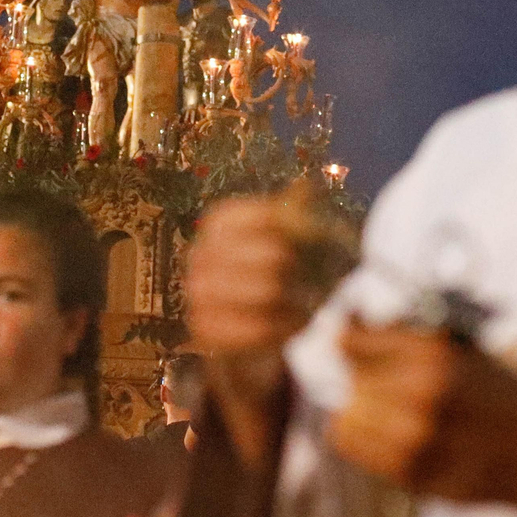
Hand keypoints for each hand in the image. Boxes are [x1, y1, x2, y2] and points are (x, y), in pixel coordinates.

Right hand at [186, 188, 353, 466]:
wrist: (243, 327)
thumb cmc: (267, 272)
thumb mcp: (281, 238)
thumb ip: (292, 213)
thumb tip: (305, 185)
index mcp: (217, 223)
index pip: (266, 216)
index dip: (300, 231)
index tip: (318, 239)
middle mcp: (199, 255)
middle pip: (273, 256)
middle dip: (303, 271)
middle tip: (318, 280)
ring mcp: (197, 294)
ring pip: (267, 294)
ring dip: (298, 301)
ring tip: (309, 303)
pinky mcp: (204, 331)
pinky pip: (258, 330)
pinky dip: (284, 329)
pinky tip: (295, 324)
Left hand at [329, 319, 516, 502]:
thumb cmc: (500, 396)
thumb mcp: (460, 348)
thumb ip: (405, 337)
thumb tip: (351, 320)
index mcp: (433, 357)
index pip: (351, 341)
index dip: (349, 336)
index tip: (351, 338)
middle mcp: (421, 397)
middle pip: (351, 380)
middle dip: (363, 376)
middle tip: (388, 380)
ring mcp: (415, 440)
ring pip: (348, 417)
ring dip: (362, 410)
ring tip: (392, 409)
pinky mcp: (411, 474)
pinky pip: (355, 448)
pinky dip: (363, 437)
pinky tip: (389, 432)